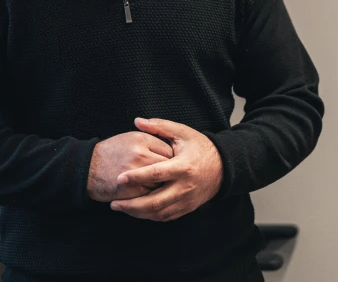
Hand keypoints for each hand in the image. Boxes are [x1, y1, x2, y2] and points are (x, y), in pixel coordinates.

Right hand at [87, 130, 172, 201]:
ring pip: (162, 184)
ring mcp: (137, 175)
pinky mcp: (133, 191)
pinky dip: (155, 197)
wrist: (88, 167)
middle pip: (168, 168)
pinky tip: (154, 196)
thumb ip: (152, 141)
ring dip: (164, 187)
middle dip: (172, 175)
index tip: (174, 164)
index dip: (174, 159)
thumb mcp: (131, 138)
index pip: (170, 151)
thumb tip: (173, 152)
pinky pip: (152, 197)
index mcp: (142, 140)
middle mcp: (141, 156)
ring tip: (164, 188)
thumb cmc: (111, 152)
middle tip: (173, 178)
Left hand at [108, 117, 223, 221]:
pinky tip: (137, 211)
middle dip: (132, 205)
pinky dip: (150, 216)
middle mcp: (185, 187)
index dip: (137, 177)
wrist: (224, 167)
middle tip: (114, 203)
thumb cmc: (200, 147)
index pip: (156, 174)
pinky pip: (166, 216)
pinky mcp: (188, 208)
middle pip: (156, 202)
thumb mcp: (182, 132)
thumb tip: (137, 121)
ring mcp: (187, 200)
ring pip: (159, 213)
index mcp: (183, 167)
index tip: (119, 178)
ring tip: (120, 208)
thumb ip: (159, 127)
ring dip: (138, 214)